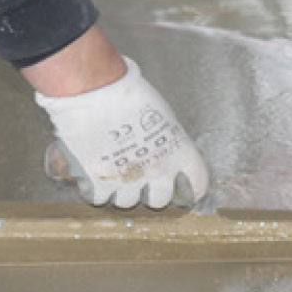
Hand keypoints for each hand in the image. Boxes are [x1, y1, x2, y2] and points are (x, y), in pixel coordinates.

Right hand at [35, 58, 210, 209]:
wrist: (97, 89)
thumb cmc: (130, 95)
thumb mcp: (162, 116)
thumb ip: (166, 141)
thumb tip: (161, 152)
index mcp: (179, 153)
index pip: (197, 185)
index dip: (189, 189)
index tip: (184, 190)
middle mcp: (157, 170)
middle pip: (160, 200)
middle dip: (152, 194)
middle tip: (142, 182)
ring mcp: (128, 179)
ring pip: (127, 202)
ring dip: (121, 192)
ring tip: (114, 174)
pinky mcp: (98, 181)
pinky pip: (98, 197)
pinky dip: (95, 190)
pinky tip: (94, 176)